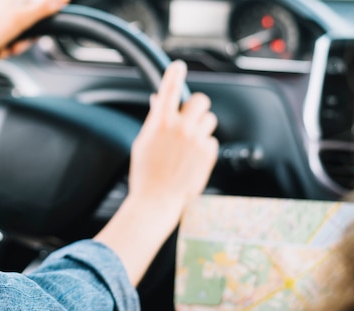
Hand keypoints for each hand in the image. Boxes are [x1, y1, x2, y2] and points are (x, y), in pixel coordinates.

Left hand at [0, 0, 68, 53]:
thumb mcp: (21, 18)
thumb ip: (43, 8)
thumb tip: (62, 0)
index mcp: (12, 0)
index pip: (37, 8)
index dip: (39, 23)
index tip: (37, 33)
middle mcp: (3, 5)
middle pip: (26, 24)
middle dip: (23, 39)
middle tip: (15, 46)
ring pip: (14, 35)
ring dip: (12, 47)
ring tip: (2, 50)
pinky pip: (2, 41)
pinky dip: (1, 49)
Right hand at [128, 60, 217, 207]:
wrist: (156, 200)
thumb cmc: (145, 173)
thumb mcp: (142, 142)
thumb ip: (154, 120)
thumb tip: (159, 102)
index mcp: (161, 123)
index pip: (170, 88)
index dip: (175, 73)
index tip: (178, 67)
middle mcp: (181, 128)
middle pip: (200, 100)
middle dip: (195, 106)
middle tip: (189, 116)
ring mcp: (197, 141)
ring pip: (209, 120)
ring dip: (201, 126)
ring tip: (188, 143)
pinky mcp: (208, 154)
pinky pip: (211, 140)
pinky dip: (203, 146)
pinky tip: (191, 159)